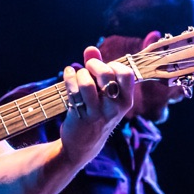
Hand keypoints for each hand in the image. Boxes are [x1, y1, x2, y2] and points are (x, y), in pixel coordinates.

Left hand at [60, 46, 134, 165]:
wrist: (83, 145)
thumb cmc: (95, 112)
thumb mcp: (103, 94)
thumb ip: (98, 69)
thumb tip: (90, 49)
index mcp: (126, 100)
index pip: (126, 74)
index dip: (113, 64)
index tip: (105, 67)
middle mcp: (115, 108)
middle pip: (107, 74)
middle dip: (94, 64)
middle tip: (88, 67)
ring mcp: (98, 113)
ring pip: (86, 83)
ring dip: (79, 73)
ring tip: (77, 74)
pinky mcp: (80, 116)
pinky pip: (72, 91)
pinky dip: (68, 77)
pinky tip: (68, 74)